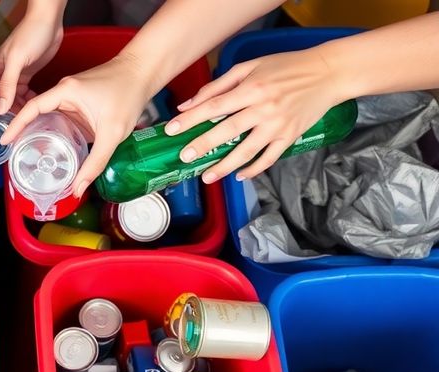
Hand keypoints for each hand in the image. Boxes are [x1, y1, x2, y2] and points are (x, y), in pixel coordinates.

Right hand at [0, 19, 61, 116]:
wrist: (50, 21)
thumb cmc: (31, 33)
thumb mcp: (17, 60)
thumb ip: (7, 84)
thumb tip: (0, 107)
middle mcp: (2, 71)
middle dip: (1, 110)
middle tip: (8, 123)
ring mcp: (14, 73)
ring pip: (10, 96)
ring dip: (15, 107)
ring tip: (22, 117)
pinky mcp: (27, 74)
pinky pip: (22, 92)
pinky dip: (26, 100)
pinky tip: (32, 104)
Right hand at [1, 54, 153, 197]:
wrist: (144, 72)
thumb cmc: (129, 92)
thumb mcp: (112, 133)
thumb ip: (95, 163)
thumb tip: (78, 188)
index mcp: (66, 91)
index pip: (31, 108)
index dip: (15, 125)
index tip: (5, 141)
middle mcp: (64, 91)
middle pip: (36, 113)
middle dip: (25, 133)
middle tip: (17, 154)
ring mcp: (72, 95)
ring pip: (48, 116)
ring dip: (40, 132)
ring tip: (31, 154)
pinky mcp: (80, 101)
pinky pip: (60, 116)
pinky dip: (54, 130)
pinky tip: (54, 146)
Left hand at [164, 48, 343, 182]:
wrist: (328, 73)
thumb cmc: (286, 66)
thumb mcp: (250, 66)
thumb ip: (218, 84)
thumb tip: (189, 103)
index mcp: (252, 88)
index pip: (214, 106)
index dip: (191, 119)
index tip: (171, 129)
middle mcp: (264, 108)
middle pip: (228, 130)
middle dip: (203, 145)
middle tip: (184, 157)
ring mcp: (278, 126)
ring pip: (247, 151)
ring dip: (225, 166)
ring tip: (206, 176)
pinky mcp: (290, 137)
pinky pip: (269, 158)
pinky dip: (254, 169)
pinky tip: (238, 176)